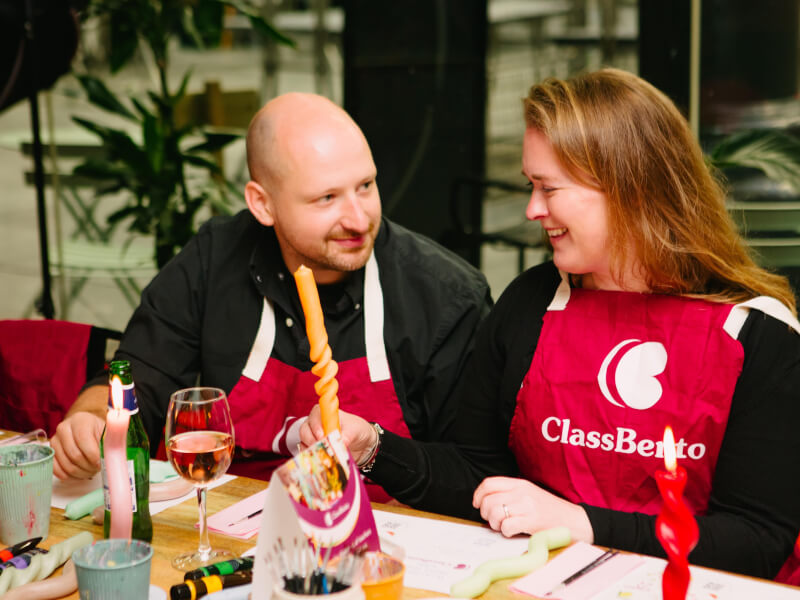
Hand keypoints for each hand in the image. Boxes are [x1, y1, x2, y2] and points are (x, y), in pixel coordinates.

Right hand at [51, 412, 104, 478]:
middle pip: (74, 455)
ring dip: (80, 473)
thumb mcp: (106, 431)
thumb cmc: (97, 431)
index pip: (84, 441)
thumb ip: (110, 440)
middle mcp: (64, 428)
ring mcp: (54, 440)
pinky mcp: (50, 452)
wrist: (85, 428)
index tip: (101, 462)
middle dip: (88, 467)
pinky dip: (68, 476)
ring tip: (90, 472)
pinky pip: (56, 468)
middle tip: (97, 469)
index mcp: (80, 420)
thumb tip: (114, 455)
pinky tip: (79, 474)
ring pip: (66, 464)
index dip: (93, 456)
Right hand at [299, 405, 377, 464]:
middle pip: (305, 429)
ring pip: (304, 442)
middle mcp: (316, 424)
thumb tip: (342, 442)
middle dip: (311, 439)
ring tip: (321, 456)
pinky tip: (318, 461)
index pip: (315, 416)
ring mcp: (313, 436)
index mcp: (325, 414)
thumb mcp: (355, 430)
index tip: (322, 436)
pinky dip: (310, 457)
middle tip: (321, 447)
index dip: (316, 425)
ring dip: (310, 449)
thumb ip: (348, 435)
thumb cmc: (356, 430)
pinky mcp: (314, 449)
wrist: (361, 443)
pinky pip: (306, 453)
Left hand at [473, 476, 593, 542]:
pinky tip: (513, 532)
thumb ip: (510, 494)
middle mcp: (522, 492)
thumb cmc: (550, 510)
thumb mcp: (530, 494)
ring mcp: (527, 506)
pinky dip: (506, 532)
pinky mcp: (532, 522)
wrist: (575, 521)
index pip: (489, 483)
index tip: (477, 504)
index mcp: (520, 483)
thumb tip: (486, 502)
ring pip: (494, 513)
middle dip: (485, 513)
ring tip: (503, 527)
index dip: (479, 495)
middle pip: (488, 500)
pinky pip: (507, 526)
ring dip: (495, 524)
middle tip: (493, 521)